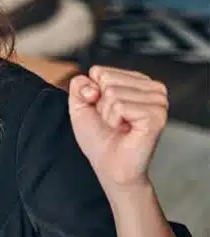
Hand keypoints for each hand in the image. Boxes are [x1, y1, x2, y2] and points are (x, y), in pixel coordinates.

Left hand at [68, 66, 168, 189]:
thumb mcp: (79, 106)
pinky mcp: (157, 114)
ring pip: (113, 92)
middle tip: (112, 121)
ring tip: (119, 127)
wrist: (109, 166)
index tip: (102, 112)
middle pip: (106, 79)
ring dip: (108, 115)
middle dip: (100, 105)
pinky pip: (120, 106)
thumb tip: (92, 84)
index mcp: (136, 81)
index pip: (100, 71)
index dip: (92, 95)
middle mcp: (151, 88)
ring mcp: (157, 100)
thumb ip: (78, 85)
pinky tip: (126, 130)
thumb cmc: (99, 138)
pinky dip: (115, 121)